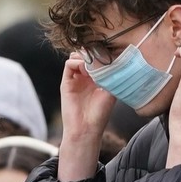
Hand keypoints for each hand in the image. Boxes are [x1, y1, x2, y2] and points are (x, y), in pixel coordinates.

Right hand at [58, 53, 116, 180]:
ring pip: (77, 57)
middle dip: (93, 52)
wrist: (86, 129)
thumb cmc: (100, 114)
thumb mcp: (111, 92)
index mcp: (98, 79)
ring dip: (84, 56)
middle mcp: (86, 77)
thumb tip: (114, 59)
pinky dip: (76, 61)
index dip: (102, 54)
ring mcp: (76, 78)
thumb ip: (111, 75)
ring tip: (92, 65)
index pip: (97, 59)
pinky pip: (69, 64)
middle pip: (86, 55)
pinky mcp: (66, 82)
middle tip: (99, 55)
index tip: (109, 52)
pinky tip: (84, 68)